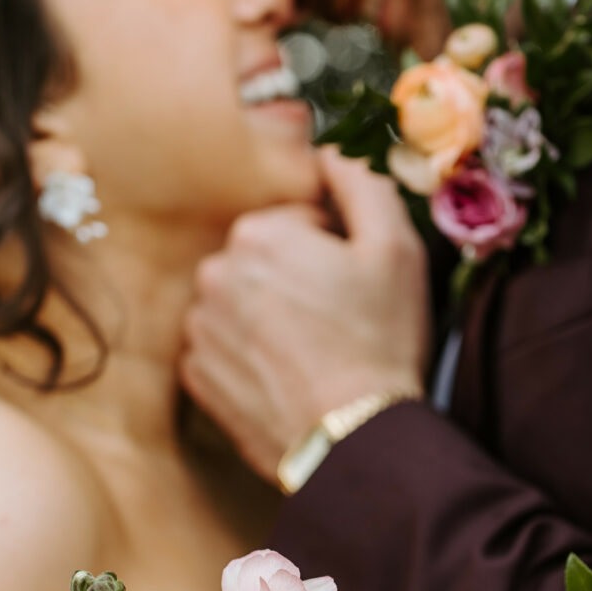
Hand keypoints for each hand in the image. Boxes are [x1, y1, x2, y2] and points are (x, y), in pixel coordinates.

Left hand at [183, 149, 429, 482]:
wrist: (354, 439)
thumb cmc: (380, 341)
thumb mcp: (395, 247)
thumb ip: (359, 182)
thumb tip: (327, 151)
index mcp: (258, 233)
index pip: (295, 222)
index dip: (332, 249)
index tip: (352, 283)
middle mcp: (214, 273)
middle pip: (262, 260)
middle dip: (295, 279)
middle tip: (337, 320)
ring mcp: (199, 327)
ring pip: (239, 302)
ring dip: (267, 316)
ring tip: (312, 351)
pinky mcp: (196, 375)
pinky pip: (220, 347)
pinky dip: (247, 355)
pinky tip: (286, 374)